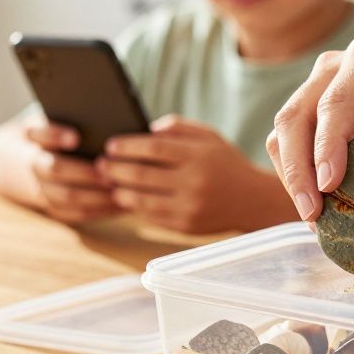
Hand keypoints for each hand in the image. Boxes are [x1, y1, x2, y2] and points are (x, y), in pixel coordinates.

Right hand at [24, 120, 118, 223]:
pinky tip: (120, 205)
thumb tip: (111, 114)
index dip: (55, 135)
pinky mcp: (54, 207)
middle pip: (55, 169)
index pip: (38, 133)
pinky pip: (75, 214)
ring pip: (65, 196)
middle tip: (110, 172)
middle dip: (83, 172)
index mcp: (34, 136)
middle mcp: (35, 164)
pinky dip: (98, 211)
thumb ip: (77, 115)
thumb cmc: (57, 132)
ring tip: (120, 190)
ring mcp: (41, 188)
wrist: (24, 160)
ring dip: (94, 196)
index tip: (75, 137)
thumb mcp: (58, 118)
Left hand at [99, 116, 297, 233]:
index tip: (111, 146)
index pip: (153, 149)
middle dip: (116, 169)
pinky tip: (128, 199)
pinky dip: (136, 208)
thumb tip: (146, 131)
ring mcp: (190, 207)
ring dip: (121, 191)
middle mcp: (194, 182)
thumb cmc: (225, 163)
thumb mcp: (209, 137)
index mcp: (198, 156)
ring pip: (142, 200)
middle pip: (142, 175)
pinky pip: (152, 217)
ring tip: (111, 184)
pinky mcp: (186, 226)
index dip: (127, 147)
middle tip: (101, 165)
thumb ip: (178, 127)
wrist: (252, 200)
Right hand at [267, 35, 353, 220]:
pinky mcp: (311, 116)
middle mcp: (334, 69)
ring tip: (315, 219)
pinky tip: (318, 211)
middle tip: (313, 213)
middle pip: (295, 117)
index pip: (337, 101)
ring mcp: (317, 90)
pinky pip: (290, 148)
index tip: (329, 185)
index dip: (327, 143)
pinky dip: (298, 179)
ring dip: (293, 178)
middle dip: (298, 168)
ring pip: (283, 134)